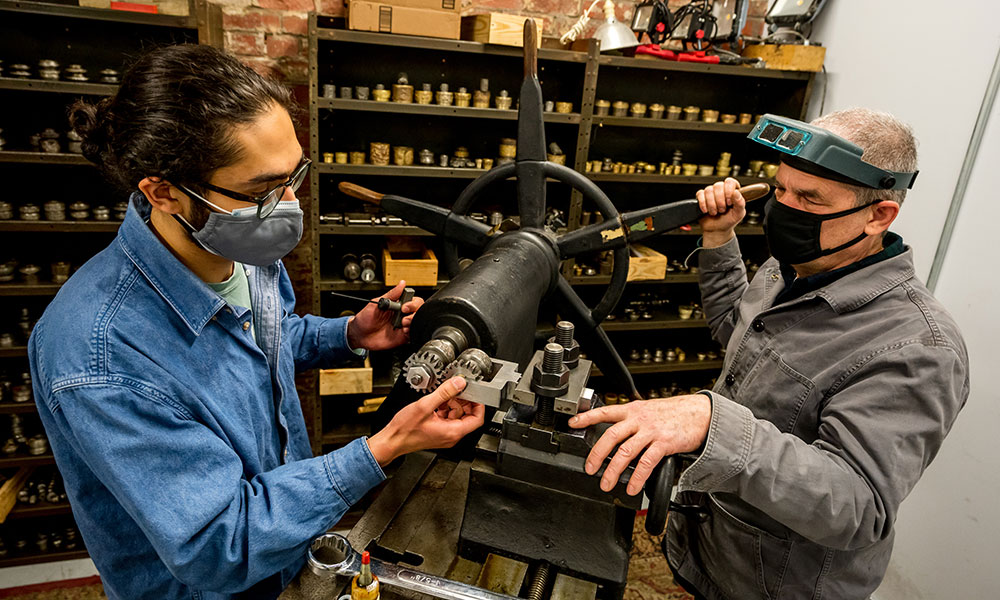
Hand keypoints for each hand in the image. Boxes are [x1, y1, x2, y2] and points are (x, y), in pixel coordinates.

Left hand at [346, 281, 423, 350]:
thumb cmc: (365, 319)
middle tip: (404, 318)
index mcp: (397, 304)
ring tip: (402, 325)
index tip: (404, 307)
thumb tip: (402, 283)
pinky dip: (411, 332)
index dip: (412, 303)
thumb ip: (391, 295)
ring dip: (413, 323)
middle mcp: (402, 314)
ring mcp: (403, 325)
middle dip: (414, 314)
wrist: (359, 335)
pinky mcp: (402, 336)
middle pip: (419, 311)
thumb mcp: (376, 303)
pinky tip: (403, 331)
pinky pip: (413, 334)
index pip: (413, 300)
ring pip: (418, 322)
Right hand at [367, 377, 483, 465]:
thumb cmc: (405, 429)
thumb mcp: (425, 405)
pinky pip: (448, 420)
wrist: (392, 441)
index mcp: (453, 432)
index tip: (475, 394)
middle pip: (468, 417)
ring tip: (444, 396)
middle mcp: (451, 436)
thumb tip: (459, 383)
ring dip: (453, 404)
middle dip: (464, 402)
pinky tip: (436, 403)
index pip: (477, 419)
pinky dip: (445, 409)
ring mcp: (445, 436)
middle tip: (457, 391)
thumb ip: (444, 392)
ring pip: (457, 417)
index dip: (478, 404)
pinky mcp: (438, 433)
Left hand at [568, 394, 711, 495]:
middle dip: (597, 454)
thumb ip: (631, 420)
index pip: (605, 411)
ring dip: (613, 470)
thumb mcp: (648, 410)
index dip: (586, 417)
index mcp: (632, 410)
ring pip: (626, 452)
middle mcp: (639, 419)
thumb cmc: (673, 414)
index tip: (572, 423)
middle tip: (589, 468)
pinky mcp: (664, 443)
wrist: (700, 414)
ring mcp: (651, 431)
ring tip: (606, 483)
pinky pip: (646, 463)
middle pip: (611, 436)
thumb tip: (615, 434)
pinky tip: (632, 487)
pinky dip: (637, 477)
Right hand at [696, 178, 746, 247]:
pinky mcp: (701, 197)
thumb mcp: (738, 214)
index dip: (729, 190)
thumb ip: (740, 203)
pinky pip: (700, 194)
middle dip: (720, 201)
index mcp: (732, 191)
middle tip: (722, 210)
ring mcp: (711, 193)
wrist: (717, 230)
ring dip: (712, 204)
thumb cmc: (728, 221)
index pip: (730, 182)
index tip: (729, 202)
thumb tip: (736, 192)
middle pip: (718, 185)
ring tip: (715, 212)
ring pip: (708, 190)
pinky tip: (707, 210)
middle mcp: (721, 190)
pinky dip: (703, 204)